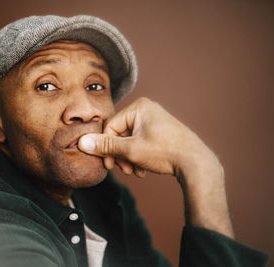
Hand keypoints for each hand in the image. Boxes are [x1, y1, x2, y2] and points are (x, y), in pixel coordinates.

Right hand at [78, 97, 219, 180]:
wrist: (196, 162)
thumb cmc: (165, 152)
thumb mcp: (131, 150)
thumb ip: (105, 146)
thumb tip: (82, 142)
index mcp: (138, 107)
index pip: (110, 127)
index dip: (106, 147)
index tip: (108, 165)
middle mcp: (146, 110)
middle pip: (120, 134)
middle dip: (120, 155)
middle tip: (123, 170)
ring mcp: (154, 120)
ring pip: (130, 140)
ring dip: (128, 158)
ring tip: (134, 171)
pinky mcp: (159, 131)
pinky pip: (140, 142)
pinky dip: (138, 156)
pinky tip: (142, 170)